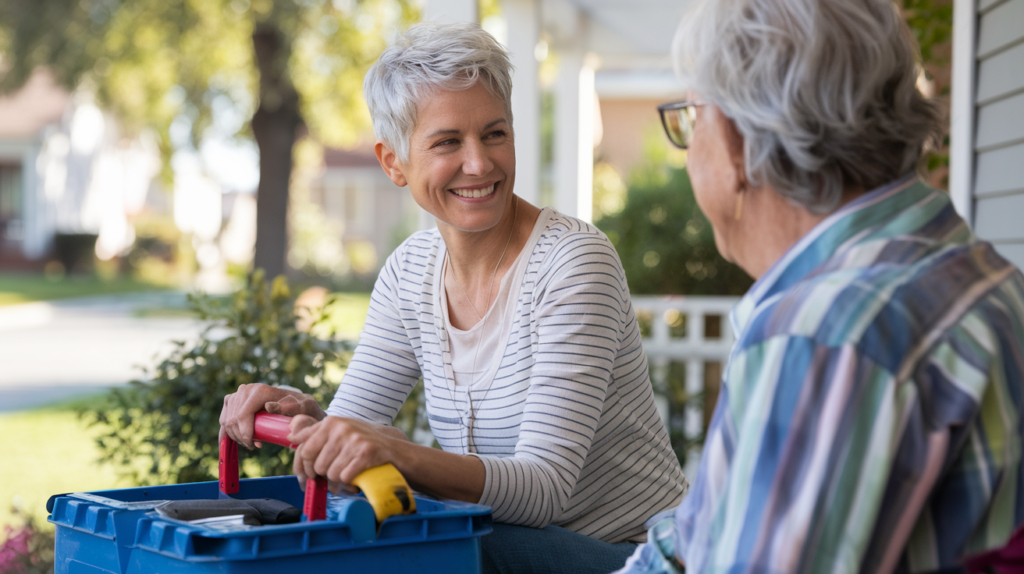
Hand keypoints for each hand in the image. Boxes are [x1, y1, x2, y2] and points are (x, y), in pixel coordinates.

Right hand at [219, 383, 324, 449]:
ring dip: (236, 436)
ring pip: (227, 421)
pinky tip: (231, 442)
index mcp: (260, 391)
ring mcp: (238, 394)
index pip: (242, 416)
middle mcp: (246, 389)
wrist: (295, 401)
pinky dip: (226, 432)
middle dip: (241, 437)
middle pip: (233, 420)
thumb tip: (269, 406)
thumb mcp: (303, 406)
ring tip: (250, 442)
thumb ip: (291, 406)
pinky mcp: (232, 400)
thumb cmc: (301, 406)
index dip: (245, 434)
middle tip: (254, 445)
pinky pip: (223, 418)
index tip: (255, 446)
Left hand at [287, 416, 401, 492]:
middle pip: (317, 465)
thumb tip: (291, 436)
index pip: (305, 450)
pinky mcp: (366, 453)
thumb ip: (315, 433)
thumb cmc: (362, 442)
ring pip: (331, 473)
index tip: (308, 476)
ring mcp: (354, 439)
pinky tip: (357, 475)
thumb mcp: (339, 431)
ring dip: (339, 479)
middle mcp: (341, 428)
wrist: (394, 449)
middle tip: (335, 473)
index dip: (304, 468)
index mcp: (331, 422)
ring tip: (349, 471)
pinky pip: (345, 477)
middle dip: (324, 474)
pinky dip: (350, 482)